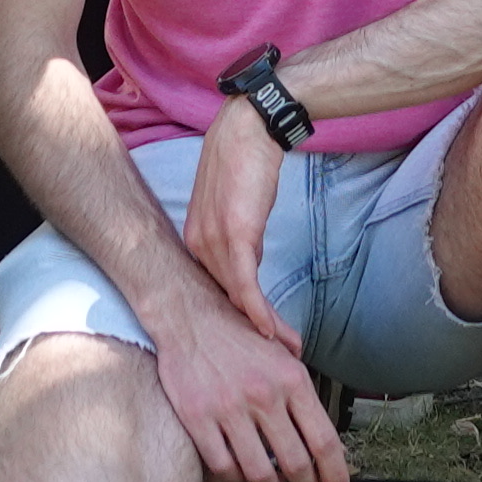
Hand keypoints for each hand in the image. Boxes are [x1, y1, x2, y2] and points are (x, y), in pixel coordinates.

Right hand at [149, 296, 349, 481]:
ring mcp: (229, 408)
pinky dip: (236, 477)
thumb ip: (302, 384)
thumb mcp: (281, 348)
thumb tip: (324, 426)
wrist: (188, 315)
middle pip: (295, 463)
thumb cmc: (237, 333)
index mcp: (291, 379)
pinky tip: (241, 472)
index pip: (324, 440)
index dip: (336, 474)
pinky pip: (223, 465)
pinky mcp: (197, 418)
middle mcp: (264, 395)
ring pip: (259, 472)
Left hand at [174, 109, 300, 352]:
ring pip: (237, 297)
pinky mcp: (236, 234)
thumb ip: (238, 238)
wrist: (247, 128)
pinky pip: (245, 283)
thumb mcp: (236, 208)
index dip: (239, 316)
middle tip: (278, 352)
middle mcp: (199, 245)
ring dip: (263, 326)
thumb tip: (251, 261)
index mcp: (196, 241)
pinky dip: (257, 310)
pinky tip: (270, 331)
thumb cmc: (243, 162)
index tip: (258, 338)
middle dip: (252, 329)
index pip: (217, 290)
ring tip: (286, 347)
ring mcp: (215, 240)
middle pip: (226, 300)